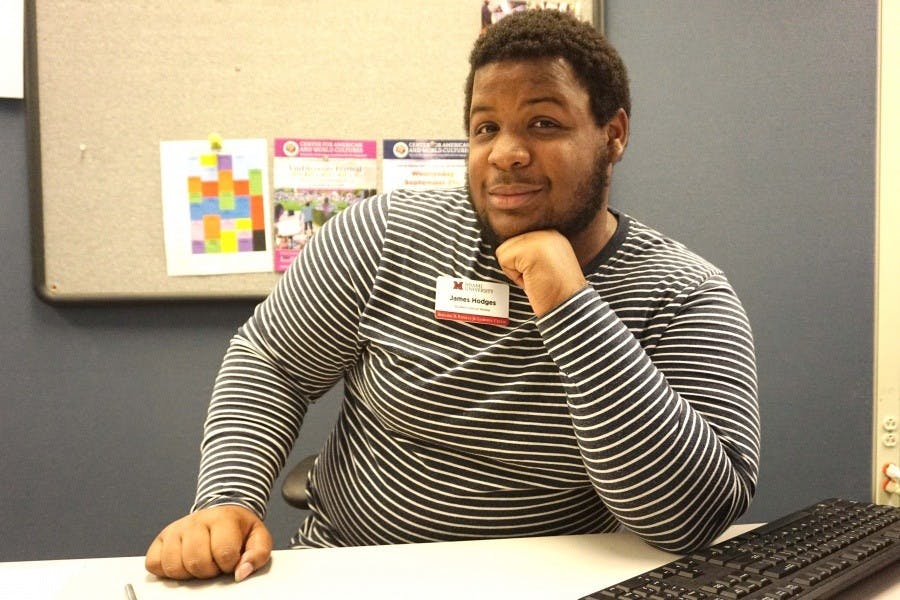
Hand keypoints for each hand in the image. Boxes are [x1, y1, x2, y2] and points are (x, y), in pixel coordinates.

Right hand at [145, 505, 272, 581]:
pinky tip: (183, 564)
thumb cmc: (238, 529)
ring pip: (174, 565)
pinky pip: (154, 564)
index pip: (223, 552)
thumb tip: (241, 572)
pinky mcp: (160, 539)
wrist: (221, 511)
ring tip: (200, 563)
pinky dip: (167, 570)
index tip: (231, 561)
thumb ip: (257, 555)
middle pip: (196, 561)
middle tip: (215, 564)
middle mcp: (195, 521)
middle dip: (209, 570)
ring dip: (188, 572)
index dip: (229, 564)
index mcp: (222, 519)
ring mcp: (175, 529)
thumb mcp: (258, 538)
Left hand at [495, 230, 587, 316]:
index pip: (518, 240)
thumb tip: (509, 252)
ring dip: (516, 270)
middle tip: (538, 277)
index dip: (522, 262)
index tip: (540, 273)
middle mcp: (547, 232)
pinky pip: (503, 260)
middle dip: (518, 265)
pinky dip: (514, 276)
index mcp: (552, 235)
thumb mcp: (548, 262)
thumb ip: (531, 251)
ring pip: (504, 250)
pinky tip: (533, 280)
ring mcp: (538, 238)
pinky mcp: (528, 249)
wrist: (569, 306)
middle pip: (509, 243)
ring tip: (536, 278)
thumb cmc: (557, 292)